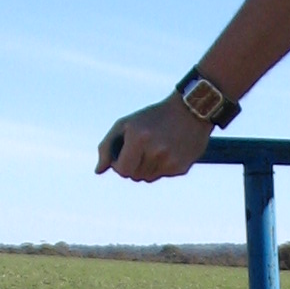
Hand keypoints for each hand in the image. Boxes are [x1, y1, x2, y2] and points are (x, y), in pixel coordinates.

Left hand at [97, 96, 211, 180]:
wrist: (191, 110)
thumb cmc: (153, 117)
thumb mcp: (126, 124)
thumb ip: (107, 146)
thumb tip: (98, 171)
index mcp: (139, 138)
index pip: (122, 170)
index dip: (119, 165)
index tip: (123, 155)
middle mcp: (155, 151)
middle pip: (135, 176)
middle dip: (133, 165)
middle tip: (141, 149)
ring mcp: (170, 161)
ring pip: (148, 178)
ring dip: (147, 167)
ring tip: (156, 148)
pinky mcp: (181, 168)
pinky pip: (163, 176)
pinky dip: (162, 166)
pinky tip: (169, 150)